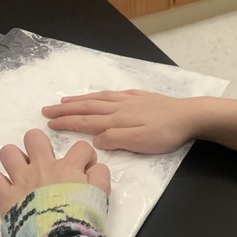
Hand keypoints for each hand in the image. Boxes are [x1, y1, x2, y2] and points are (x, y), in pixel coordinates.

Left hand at [0, 128, 110, 217]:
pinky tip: (5, 189)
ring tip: (21, 173)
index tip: (85, 170)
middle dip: (39, 145)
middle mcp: (42, 167)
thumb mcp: (100, 196)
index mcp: (68, 167)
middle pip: (34, 137)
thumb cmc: (81, 219)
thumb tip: (94, 167)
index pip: (80, 147)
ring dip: (14, 160)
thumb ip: (100, 176)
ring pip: (8, 152)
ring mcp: (21, 180)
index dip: (85, 156)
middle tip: (44, 163)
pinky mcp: (5, 196)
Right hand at [42, 90, 200, 153]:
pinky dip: (100, 95)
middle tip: (46, 109)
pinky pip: (113, 94)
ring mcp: (129, 100)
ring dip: (79, 100)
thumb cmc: (166, 133)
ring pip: (98, 99)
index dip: (66, 121)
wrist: (189, 115)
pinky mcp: (140, 97)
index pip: (85, 121)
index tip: (48, 122)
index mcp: (116, 120)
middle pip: (87, 107)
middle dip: (65, 108)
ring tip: (65, 99)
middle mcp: (119, 107)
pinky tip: (99, 95)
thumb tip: (95, 139)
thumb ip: (115, 140)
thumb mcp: (140, 142)